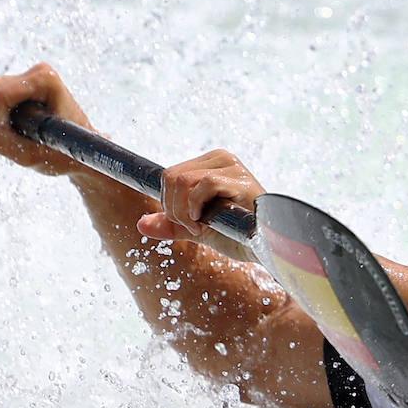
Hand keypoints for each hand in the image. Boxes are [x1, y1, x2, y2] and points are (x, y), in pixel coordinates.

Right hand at [0, 63, 95, 175]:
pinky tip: (21, 127)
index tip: (17, 135)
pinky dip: (0, 117)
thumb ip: (3, 143)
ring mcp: (31, 77)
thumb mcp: (33, 156)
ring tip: (23, 133)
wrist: (83, 152)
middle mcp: (39, 72)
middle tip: (18, 136)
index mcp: (45, 80)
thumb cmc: (66, 153)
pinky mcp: (23, 85)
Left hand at [137, 149, 266, 260]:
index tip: (178, 220)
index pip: (170, 175)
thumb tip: (141, 225)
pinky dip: (195, 208)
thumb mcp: (198, 230)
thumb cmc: (237, 236)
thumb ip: (172, 225)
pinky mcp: (240, 178)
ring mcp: (231, 166)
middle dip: (173, 209)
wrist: (266, 248)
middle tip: (192, 227)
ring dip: (182, 212)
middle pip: (171, 177)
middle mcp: (221, 159)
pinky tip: (206, 223)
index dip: (166, 200)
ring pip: (181, 181)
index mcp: (210, 165)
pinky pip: (202, 184)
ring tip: (201, 227)